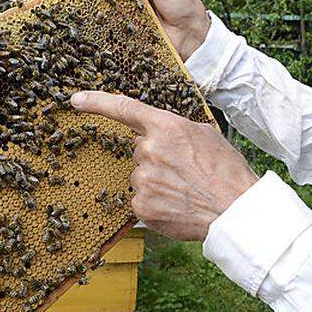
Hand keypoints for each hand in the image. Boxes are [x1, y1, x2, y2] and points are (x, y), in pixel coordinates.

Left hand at [71, 90, 258, 240]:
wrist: (235, 211)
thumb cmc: (227, 172)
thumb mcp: (206, 135)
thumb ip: (176, 129)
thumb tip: (161, 133)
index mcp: (166, 127)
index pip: (124, 108)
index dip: (96, 102)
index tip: (76, 100)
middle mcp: (149, 150)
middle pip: (139, 149)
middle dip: (156, 157)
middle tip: (184, 170)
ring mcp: (143, 180)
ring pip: (140, 176)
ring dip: (156, 181)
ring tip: (185, 189)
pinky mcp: (141, 206)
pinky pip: (140, 199)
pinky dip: (155, 202)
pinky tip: (177, 204)